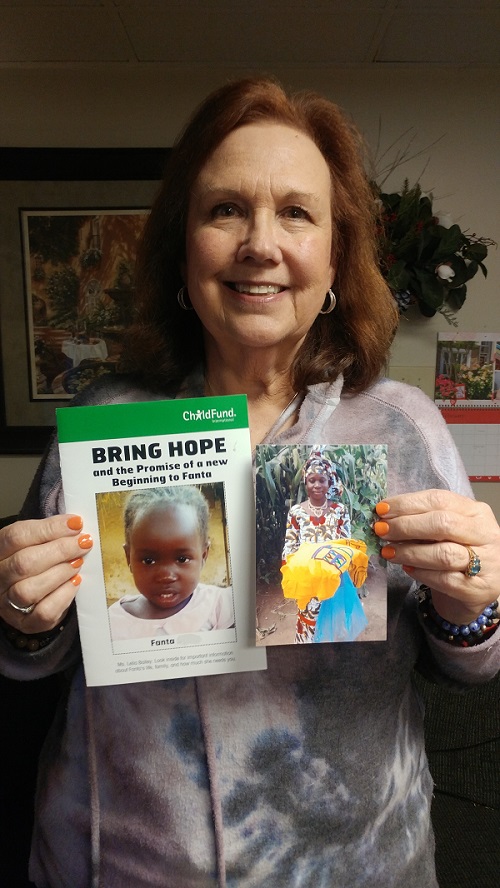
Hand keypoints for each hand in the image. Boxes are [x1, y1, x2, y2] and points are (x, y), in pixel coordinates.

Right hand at [0, 515, 92, 632]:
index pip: (17, 536)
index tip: (76, 524)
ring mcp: (8, 603)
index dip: (49, 529)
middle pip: (24, 563)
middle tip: (83, 543)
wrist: (33, 597)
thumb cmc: (35, 563)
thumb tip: (75, 525)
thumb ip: (49, 533)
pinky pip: (44, 612)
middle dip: (59, 550)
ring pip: (29, 589)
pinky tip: (75, 582)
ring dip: (60, 573)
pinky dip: (63, 595)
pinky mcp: (26, 622)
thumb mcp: (34, 543)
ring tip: (77, 563)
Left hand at [374, 489, 499, 624]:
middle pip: (442, 524)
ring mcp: (486, 563)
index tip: (382, 510)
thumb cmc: (457, 551)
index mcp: (476, 512)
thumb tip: (386, 516)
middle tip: (382, 531)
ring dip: (409, 552)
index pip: (439, 500)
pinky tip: (407, 569)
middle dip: (406, 526)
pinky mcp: (479, 589)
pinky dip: (421, 573)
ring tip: (388, 552)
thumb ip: (423, 520)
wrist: (479, 587)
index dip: (407, 503)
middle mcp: (485, 534)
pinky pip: (444, 580)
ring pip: (443, 554)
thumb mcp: (447, 530)